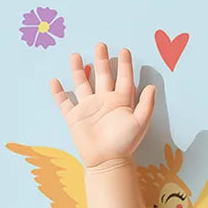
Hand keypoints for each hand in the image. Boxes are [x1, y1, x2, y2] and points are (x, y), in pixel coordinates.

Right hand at [49, 41, 154, 169]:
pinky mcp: (74, 118)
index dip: (124, 64)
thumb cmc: (124, 143)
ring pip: (82, 84)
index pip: (123, 78)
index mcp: (120, 101)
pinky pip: (64, 103)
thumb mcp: (140, 123)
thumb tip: (152, 86)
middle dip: (101, 60)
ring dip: (79, 70)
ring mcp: (88, 108)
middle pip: (102, 76)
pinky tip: (54, 81)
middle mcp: (104, 101)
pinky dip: (59, 93)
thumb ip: (146, 105)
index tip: (124, 50)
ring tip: (75, 55)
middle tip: (100, 45)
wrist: (106, 161)